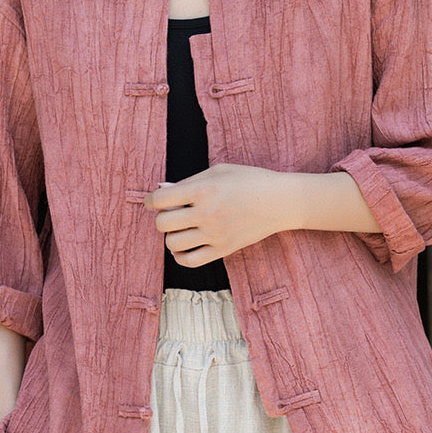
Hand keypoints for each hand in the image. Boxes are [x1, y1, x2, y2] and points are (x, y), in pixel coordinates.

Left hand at [143, 164, 293, 266]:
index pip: (161, 200)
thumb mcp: (218, 171)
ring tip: (181, 229)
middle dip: (161, 218)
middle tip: (171, 214)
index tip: (154, 201)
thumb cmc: (250, 180)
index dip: (151, 201)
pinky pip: (190, 261)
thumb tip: (161, 189)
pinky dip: (180, 255)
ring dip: (171, 236)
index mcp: (204, 189)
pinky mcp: (223, 250)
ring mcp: (215, 234)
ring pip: (173, 243)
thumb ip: (188, 181)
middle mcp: (207, 213)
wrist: (280, 201)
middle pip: (163, 224)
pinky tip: (185, 245)